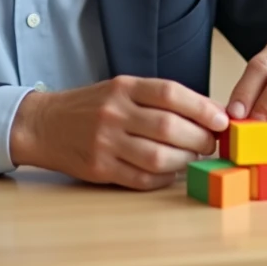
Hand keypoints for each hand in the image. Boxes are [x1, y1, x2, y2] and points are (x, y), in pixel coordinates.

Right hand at [9, 76, 228, 190]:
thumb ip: (158, 98)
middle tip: (210, 142)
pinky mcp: (100, 167)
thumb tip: (207, 111)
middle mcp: (114, 112)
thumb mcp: (121, 88)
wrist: (44, 124)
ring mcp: (106, 142)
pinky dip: (164, 178)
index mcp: (123, 87)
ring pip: (158, 157)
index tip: (221, 119)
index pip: (170, 93)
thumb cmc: (90, 106)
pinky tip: (170, 172)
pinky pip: (142, 178)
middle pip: (169, 127)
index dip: (202, 107)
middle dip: (199, 138)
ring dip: (184, 161)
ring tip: (192, 158)